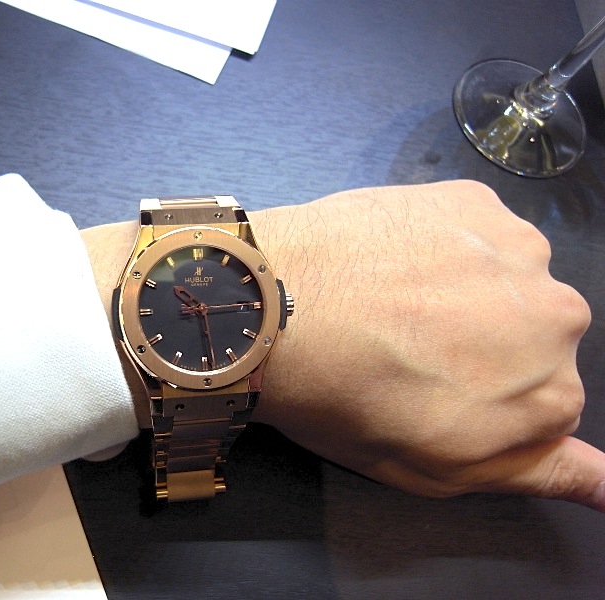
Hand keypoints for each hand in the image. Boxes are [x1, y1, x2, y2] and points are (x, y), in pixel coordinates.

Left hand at [81, 180, 603, 510]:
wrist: (277, 310)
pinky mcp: (473, 199)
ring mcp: (518, 247)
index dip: (480, 395)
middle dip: (481, 342)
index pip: (543, 399)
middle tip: (404, 345)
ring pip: (504, 277)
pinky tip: (390, 259)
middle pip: (530, 333)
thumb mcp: (439, 468)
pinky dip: (441, 244)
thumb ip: (540, 471)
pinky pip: (473, 230)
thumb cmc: (346, 402)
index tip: (429, 388)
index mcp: (553, 394)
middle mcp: (558, 316)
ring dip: (464, 288)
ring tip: (392, 299)